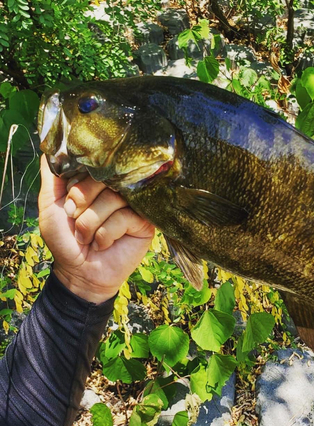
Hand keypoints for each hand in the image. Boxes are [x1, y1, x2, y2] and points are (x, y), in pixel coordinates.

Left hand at [38, 155, 154, 303]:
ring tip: (90, 238)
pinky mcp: (145, 222)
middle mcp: (116, 190)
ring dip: (93, 224)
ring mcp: (132, 205)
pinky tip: (105, 244)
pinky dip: (107, 234)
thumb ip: (52, 177)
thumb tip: (53, 147)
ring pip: (114, 200)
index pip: (92, 167)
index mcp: (96, 183)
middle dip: (84, 206)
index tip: (69, 207)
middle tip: (77, 222)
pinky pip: (125, 217)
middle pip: (104, 180)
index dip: (78, 187)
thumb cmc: (65, 241)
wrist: (80, 272)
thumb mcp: (51, 206)